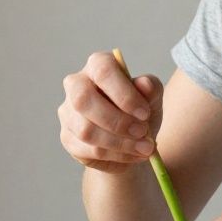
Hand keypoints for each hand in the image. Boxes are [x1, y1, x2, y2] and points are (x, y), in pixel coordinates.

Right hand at [58, 51, 163, 173]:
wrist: (134, 140)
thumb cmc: (140, 111)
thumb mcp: (153, 98)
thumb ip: (151, 89)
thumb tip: (144, 84)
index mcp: (97, 65)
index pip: (103, 70)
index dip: (123, 93)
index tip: (145, 113)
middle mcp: (76, 85)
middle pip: (83, 99)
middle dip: (117, 120)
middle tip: (143, 132)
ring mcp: (68, 112)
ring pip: (86, 130)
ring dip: (121, 142)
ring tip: (145, 147)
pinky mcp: (68, 138)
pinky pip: (90, 150)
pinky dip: (117, 155)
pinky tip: (133, 154)